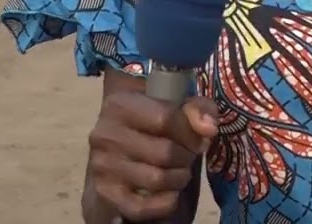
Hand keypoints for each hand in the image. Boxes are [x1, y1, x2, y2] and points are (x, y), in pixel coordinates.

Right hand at [86, 91, 218, 220]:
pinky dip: (165, 203)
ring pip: (156, 179)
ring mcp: (102, 166)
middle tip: (188, 157)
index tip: (199, 139)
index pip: (166, 118)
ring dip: (179, 178)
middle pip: (164, 152)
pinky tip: (171, 193)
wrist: (116, 142)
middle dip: (187, 157)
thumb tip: (208, 129)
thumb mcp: (174, 103)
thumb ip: (197, 108)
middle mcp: (105, 134)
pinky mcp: (105, 193)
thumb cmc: (151, 119)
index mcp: (121, 104)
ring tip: (180, 172)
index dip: (191, 132)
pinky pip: (141, 207)